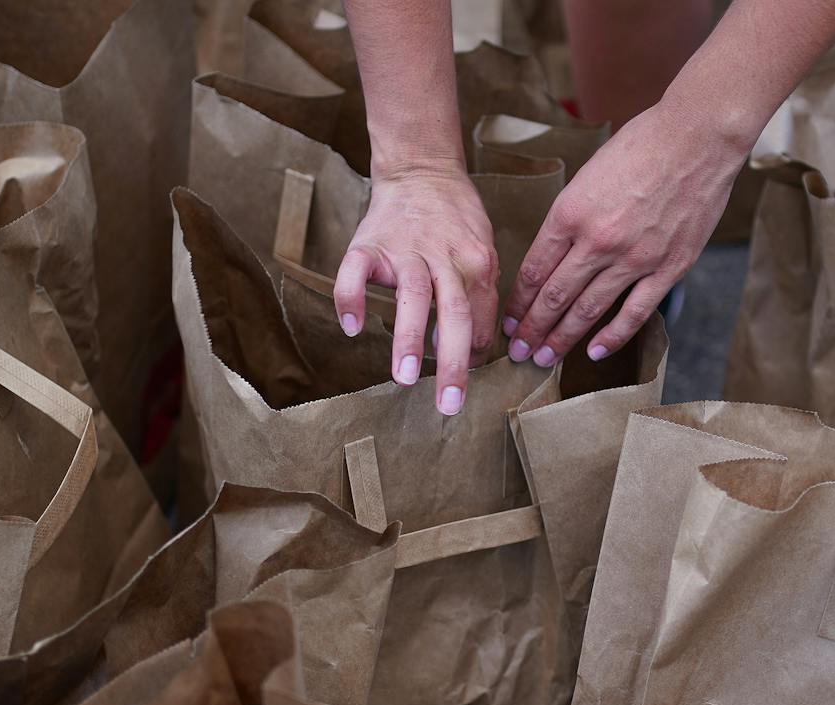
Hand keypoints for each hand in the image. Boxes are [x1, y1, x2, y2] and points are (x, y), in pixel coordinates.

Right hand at [334, 164, 498, 414]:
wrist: (421, 169)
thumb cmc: (454, 219)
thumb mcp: (481, 251)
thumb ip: (481, 295)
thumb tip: (477, 351)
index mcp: (477, 264)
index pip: (482, 320)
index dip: (474, 354)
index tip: (463, 384)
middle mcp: (445, 258)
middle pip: (456, 314)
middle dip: (453, 364)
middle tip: (449, 405)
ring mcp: (406, 250)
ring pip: (413, 297)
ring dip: (409, 338)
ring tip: (404, 378)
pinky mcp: (370, 243)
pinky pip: (355, 273)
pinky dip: (352, 299)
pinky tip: (352, 328)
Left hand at [501, 101, 747, 366]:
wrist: (697, 137)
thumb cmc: (640, 146)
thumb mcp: (587, 175)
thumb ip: (569, 218)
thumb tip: (553, 256)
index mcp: (569, 214)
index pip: (533, 271)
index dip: (517, 303)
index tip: (508, 322)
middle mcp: (596, 241)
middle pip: (553, 297)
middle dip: (531, 330)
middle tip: (516, 353)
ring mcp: (633, 258)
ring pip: (587, 311)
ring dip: (561, 339)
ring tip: (543, 360)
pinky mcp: (667, 267)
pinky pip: (634, 312)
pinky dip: (611, 336)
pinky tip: (594, 352)